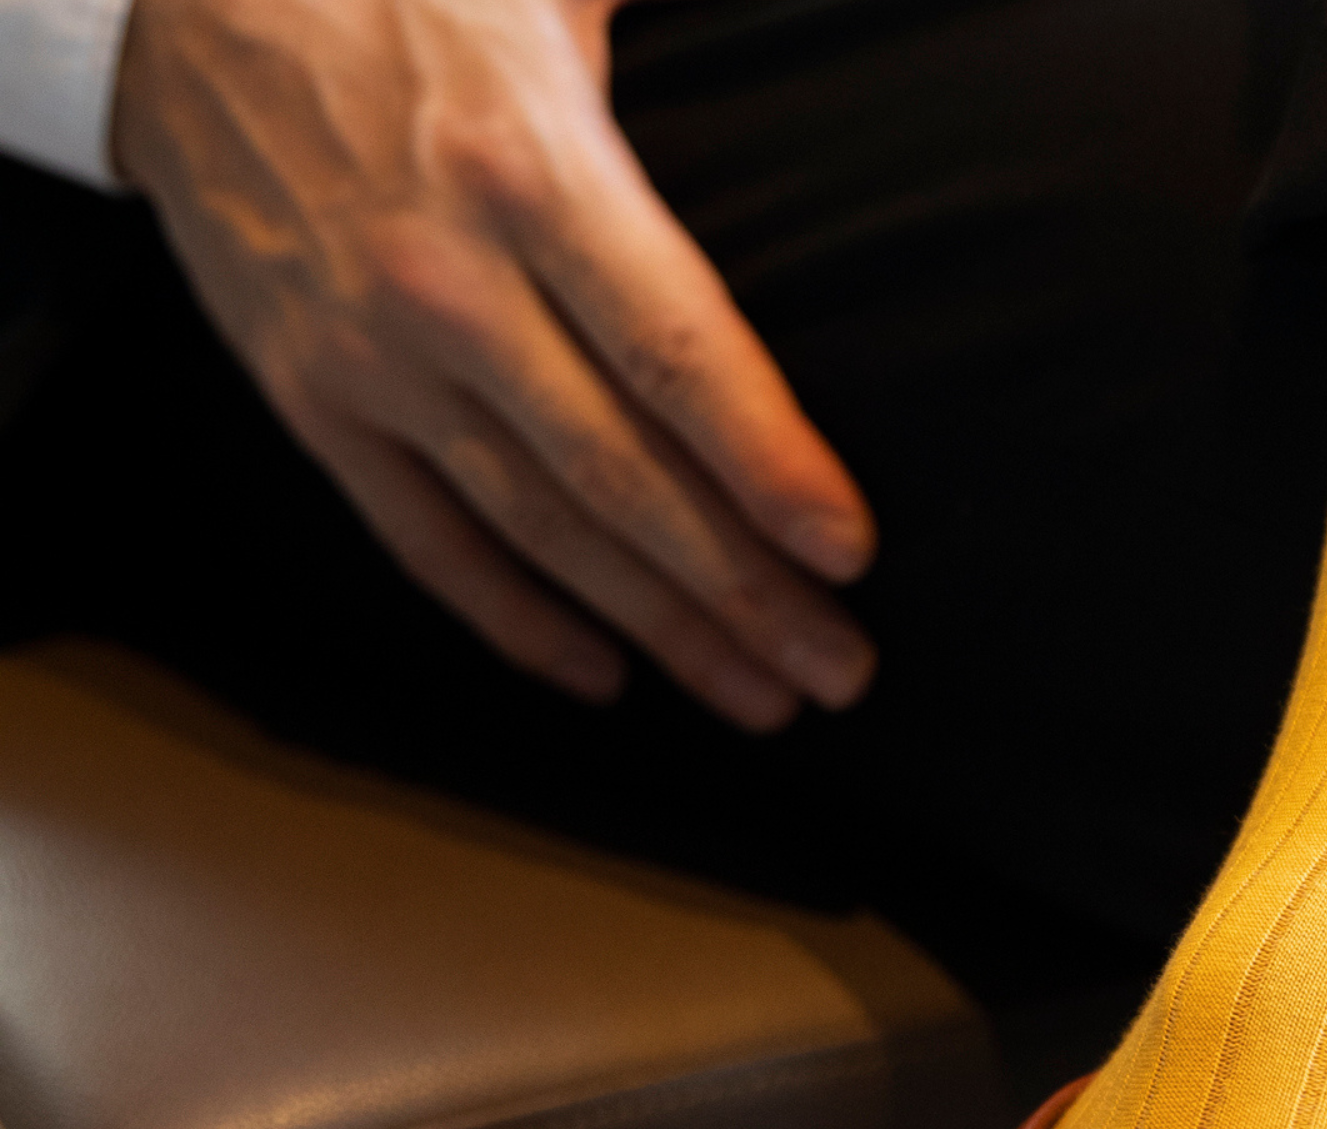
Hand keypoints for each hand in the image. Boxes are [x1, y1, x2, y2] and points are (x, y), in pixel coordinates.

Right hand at [110, 0, 875, 730]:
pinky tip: (602, 672)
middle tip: (838, 669)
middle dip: (742, 589)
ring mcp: (371, 356)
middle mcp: (448, 283)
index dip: (767, 465)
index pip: (674, 354)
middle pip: (622, 473)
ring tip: (759, 695)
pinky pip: (421, 537)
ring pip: (536, 528)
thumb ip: (696, 44)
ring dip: (658, 626)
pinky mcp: (310, 397)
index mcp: (531, 172)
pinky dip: (512, 617)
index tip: (847, 553)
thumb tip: (843, 32)